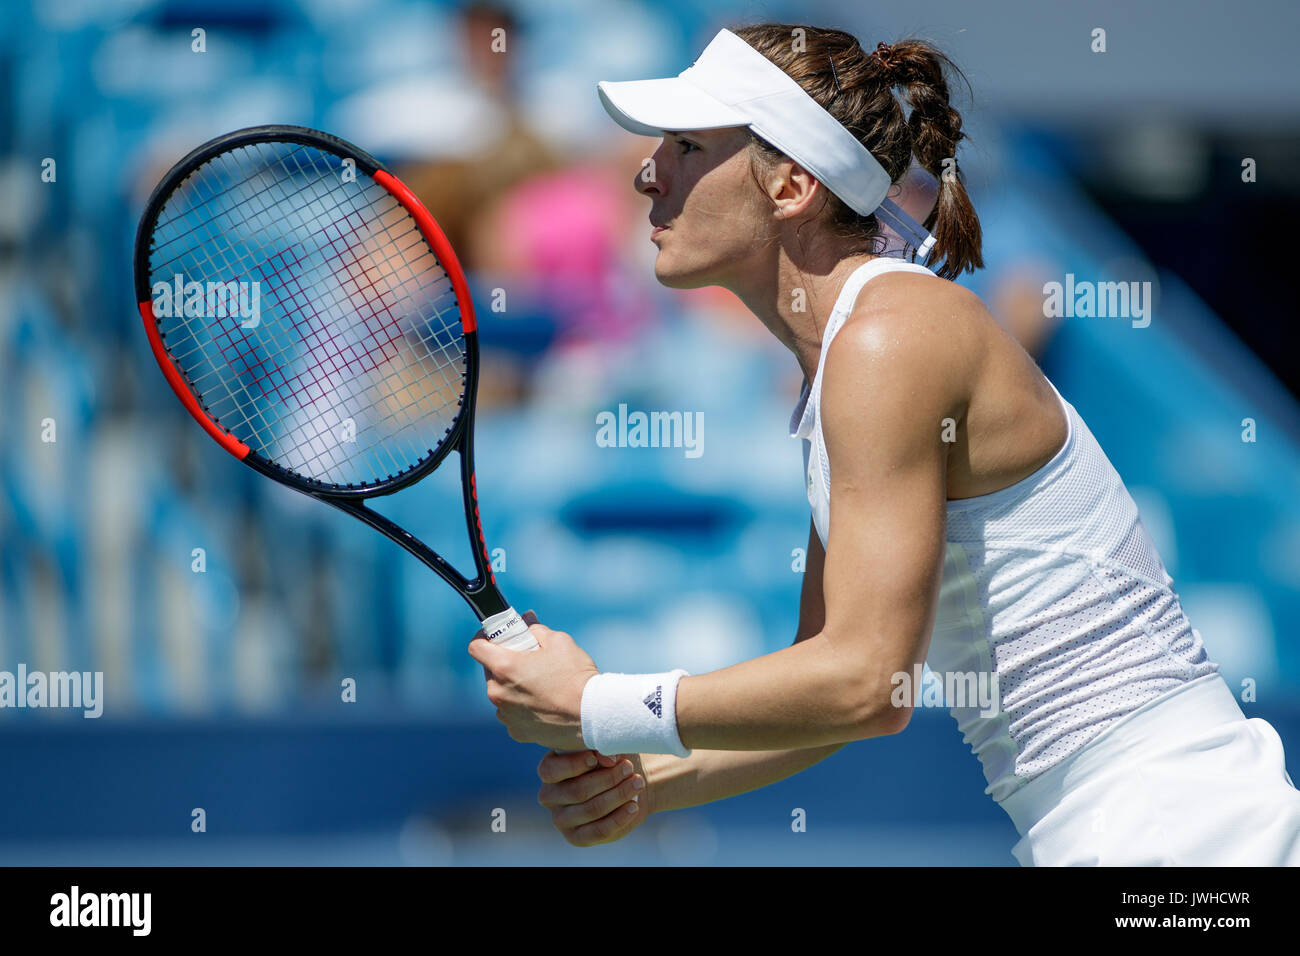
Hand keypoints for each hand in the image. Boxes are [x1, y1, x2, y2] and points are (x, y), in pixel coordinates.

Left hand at [468, 618, 597, 750]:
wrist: (593, 716)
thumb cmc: (576, 676)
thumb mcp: (559, 642)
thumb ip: (536, 629)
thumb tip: (526, 620)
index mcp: (504, 667)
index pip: (476, 647)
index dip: (485, 638)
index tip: (496, 637)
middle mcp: (498, 693)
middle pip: (491, 671)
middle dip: (505, 662)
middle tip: (527, 659)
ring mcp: (506, 715)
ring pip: (502, 693)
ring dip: (513, 686)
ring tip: (540, 684)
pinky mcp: (517, 732)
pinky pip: (513, 713)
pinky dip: (522, 707)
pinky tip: (544, 703)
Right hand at [538, 749, 649, 846]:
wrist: (627, 781)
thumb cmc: (610, 758)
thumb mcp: (603, 746)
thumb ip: (600, 747)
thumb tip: (605, 757)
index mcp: (548, 770)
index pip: (551, 770)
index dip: (575, 764)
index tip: (597, 756)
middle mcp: (549, 796)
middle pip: (577, 791)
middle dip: (607, 778)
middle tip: (628, 767)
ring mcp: (561, 819)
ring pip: (591, 810)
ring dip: (618, 796)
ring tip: (637, 783)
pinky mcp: (577, 837)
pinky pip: (598, 831)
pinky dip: (619, 818)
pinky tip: (634, 806)